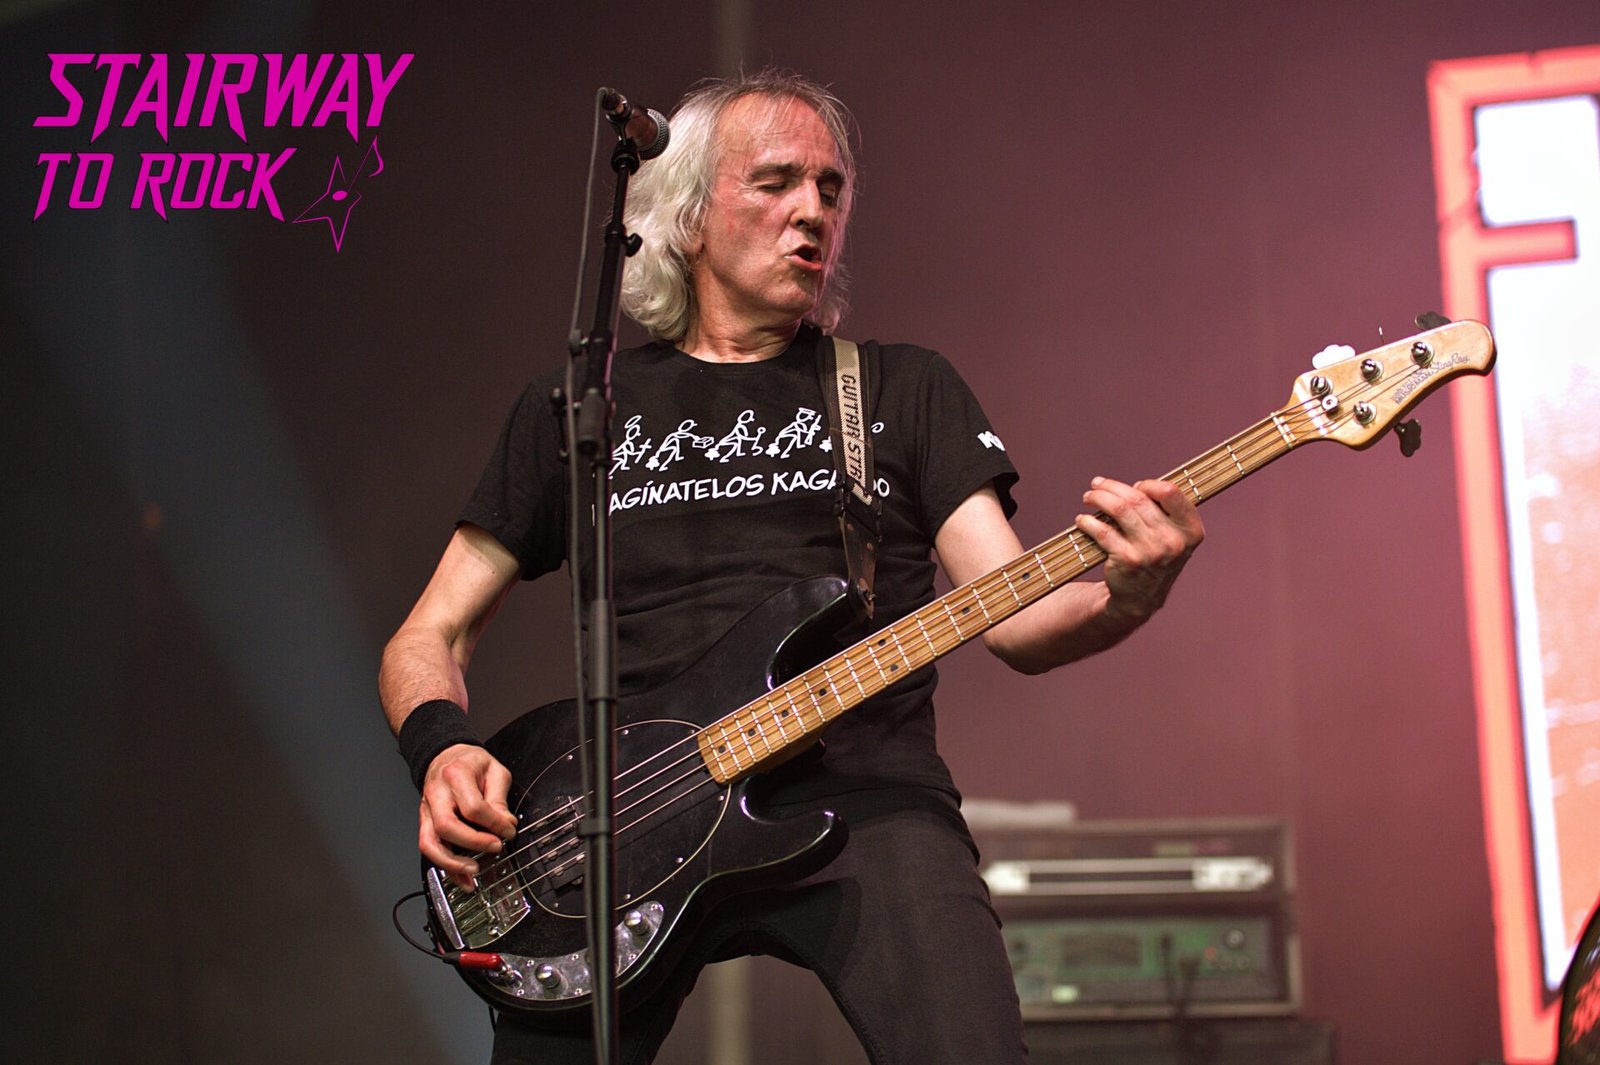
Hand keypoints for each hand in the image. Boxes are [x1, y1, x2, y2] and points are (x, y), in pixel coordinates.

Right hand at [418, 743, 517, 890]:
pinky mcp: (425, 823)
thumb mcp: (494, 770)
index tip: (509, 831)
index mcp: (456, 776)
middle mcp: (436, 794)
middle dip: (473, 843)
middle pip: (446, 826)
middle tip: (494, 847)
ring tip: (473, 873)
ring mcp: (427, 810)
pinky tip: (462, 879)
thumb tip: (506, 823)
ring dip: (452, 863)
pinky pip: (430, 849)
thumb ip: (499, 798)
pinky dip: (446, 868)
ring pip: (430, 843)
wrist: (445, 756)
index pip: (473, 806)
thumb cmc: (470, 763)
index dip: (494, 823)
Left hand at [1076, 477, 1203, 623]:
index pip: (1171, 492)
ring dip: (1098, 498)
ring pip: (1119, 509)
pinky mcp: (1127, 560)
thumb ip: (1164, 513)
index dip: (1148, 484)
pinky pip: (1102, 531)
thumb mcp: (1174, 538)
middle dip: (1112, 487)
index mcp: (1190, 530)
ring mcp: (1150, 551)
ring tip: (1088, 496)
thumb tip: (1135, 487)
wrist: (1142, 598)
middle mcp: (1173, 541)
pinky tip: (1082, 520)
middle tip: (1097, 484)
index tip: (1135, 486)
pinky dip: (1088, 521)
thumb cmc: (1156, 559)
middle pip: (1138, 498)